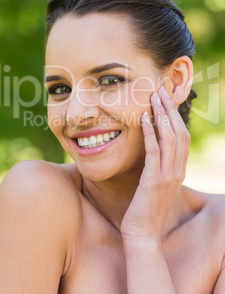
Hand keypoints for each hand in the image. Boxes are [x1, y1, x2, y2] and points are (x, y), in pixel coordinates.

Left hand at [120, 86, 190, 242]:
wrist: (142, 233)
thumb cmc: (146, 208)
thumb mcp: (156, 184)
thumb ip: (159, 167)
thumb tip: (153, 148)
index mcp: (179, 170)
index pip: (182, 136)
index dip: (176, 116)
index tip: (166, 99)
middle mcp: (177, 171)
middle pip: (179, 132)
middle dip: (170, 110)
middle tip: (161, 91)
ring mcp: (168, 176)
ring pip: (170, 138)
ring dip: (161, 115)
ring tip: (153, 98)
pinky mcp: (153, 181)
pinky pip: (153, 151)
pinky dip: (149, 132)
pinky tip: (142, 119)